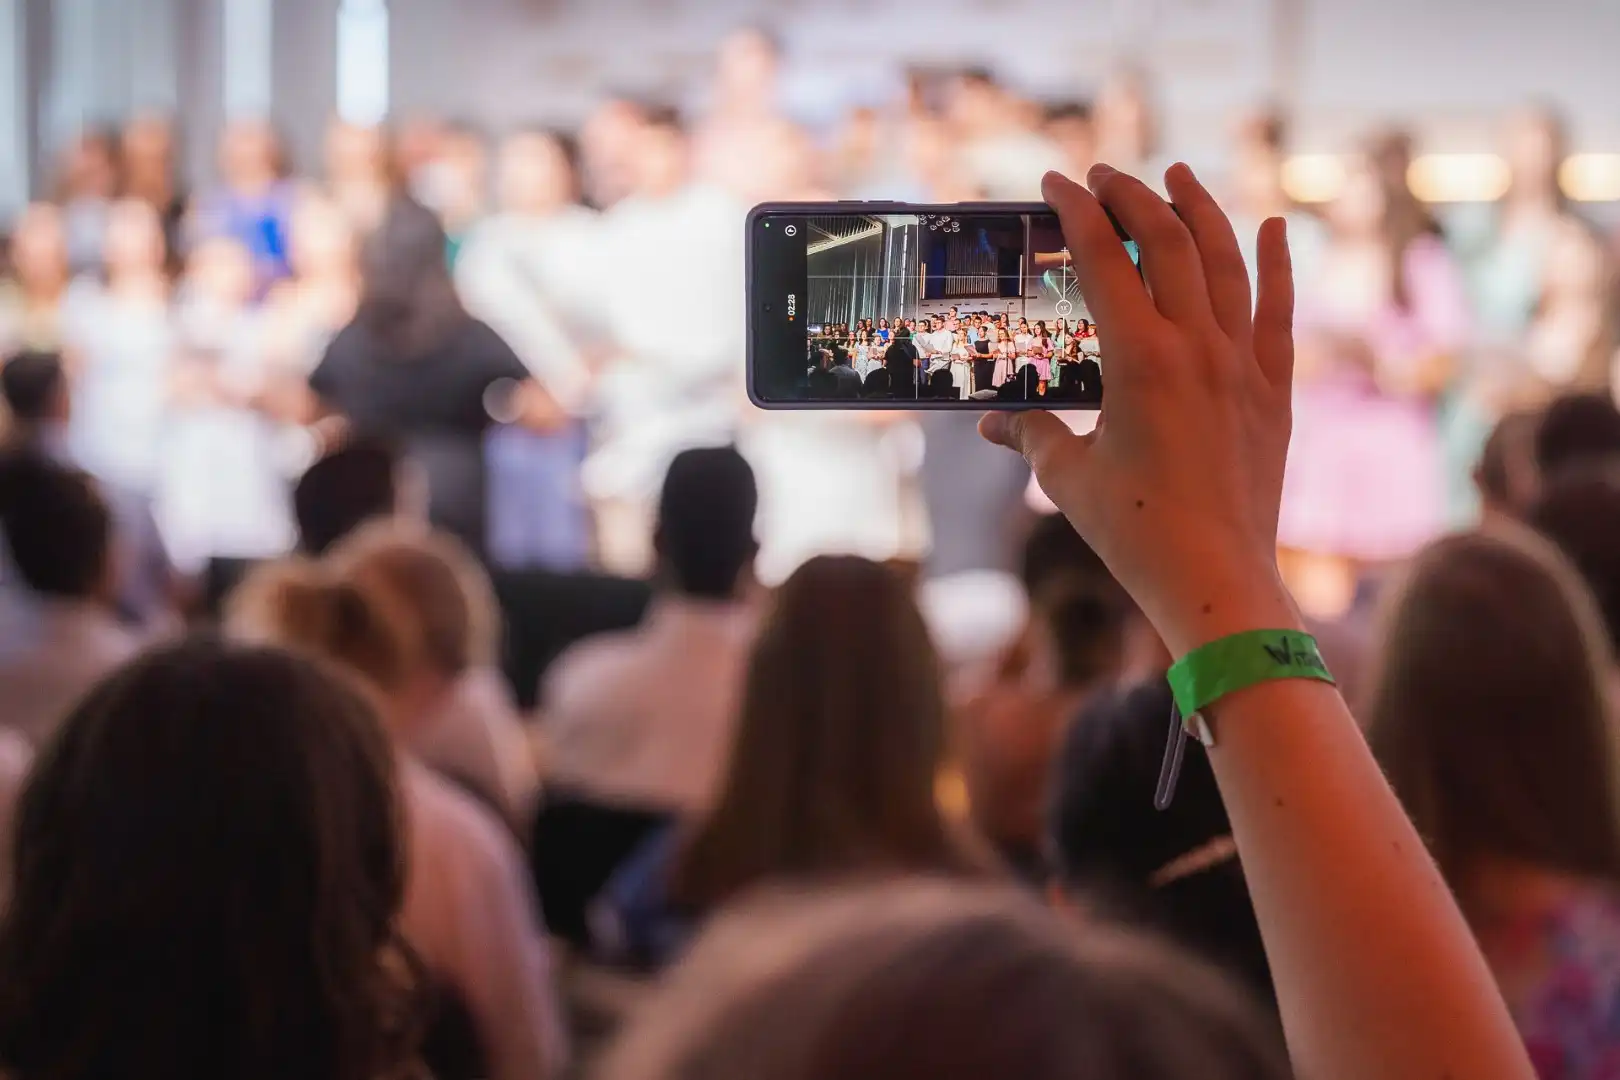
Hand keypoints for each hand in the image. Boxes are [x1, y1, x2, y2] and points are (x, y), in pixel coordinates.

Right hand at [980, 164, 1299, 656]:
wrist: (1215, 578)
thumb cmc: (1134, 532)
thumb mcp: (1068, 477)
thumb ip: (1031, 435)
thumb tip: (993, 424)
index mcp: (1140, 361)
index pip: (1104, 260)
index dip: (1077, 212)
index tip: (1056, 182)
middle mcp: (1196, 347)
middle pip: (1167, 242)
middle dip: (1133, 196)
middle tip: (1105, 176)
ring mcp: (1242, 364)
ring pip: (1225, 262)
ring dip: (1200, 209)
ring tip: (1178, 175)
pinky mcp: (1273, 388)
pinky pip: (1279, 311)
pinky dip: (1277, 263)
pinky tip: (1273, 226)